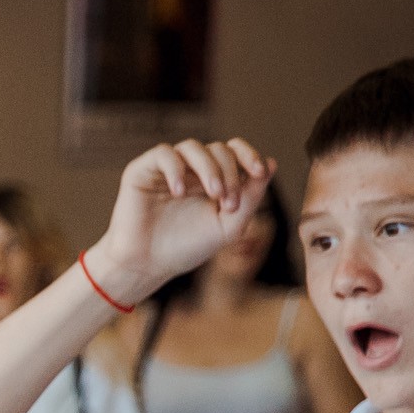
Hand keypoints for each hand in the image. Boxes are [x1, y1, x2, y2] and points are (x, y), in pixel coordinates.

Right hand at [90, 137, 275, 305]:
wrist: (146, 265)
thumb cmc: (185, 248)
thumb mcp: (228, 226)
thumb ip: (252, 197)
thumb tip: (272, 163)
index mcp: (212, 179)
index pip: (234, 151)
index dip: (249, 155)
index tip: (258, 172)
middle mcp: (190, 170)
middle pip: (218, 149)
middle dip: (230, 172)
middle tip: (228, 201)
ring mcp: (166, 169)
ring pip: (193, 147)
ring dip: (209, 168)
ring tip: (213, 194)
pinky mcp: (142, 170)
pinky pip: (163, 154)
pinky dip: (176, 169)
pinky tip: (179, 192)